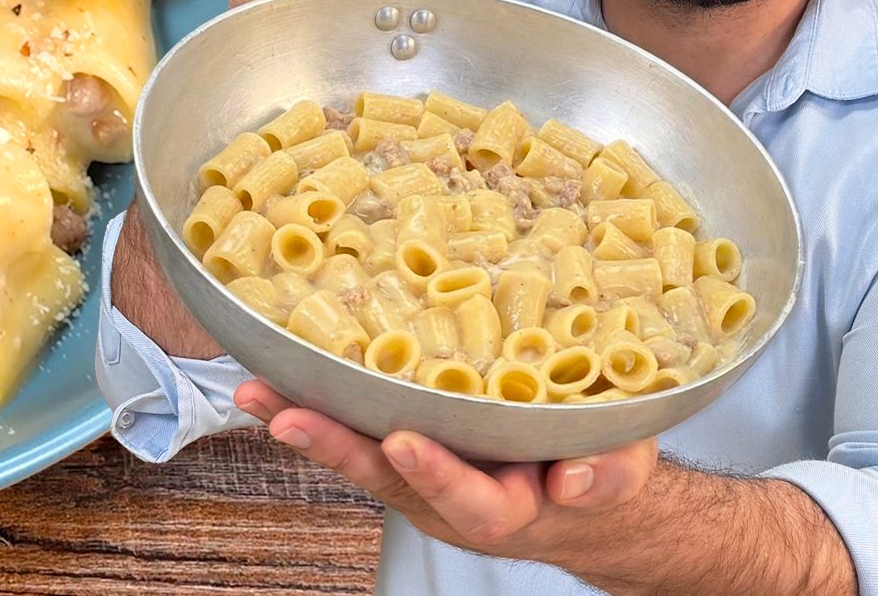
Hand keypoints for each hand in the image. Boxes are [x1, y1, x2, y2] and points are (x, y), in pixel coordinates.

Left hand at [235, 380, 656, 558]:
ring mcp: (418, 470)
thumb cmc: (598, 465)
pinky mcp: (398, 442)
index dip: (438, 474)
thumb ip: (607, 475)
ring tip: (255, 391)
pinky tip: (268, 373)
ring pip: (357, 452)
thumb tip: (575, 479)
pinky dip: (308, 403)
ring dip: (304, 422)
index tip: (406, 442)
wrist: (578, 483)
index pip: (470, 500)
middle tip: (289, 417)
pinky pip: (351, 426)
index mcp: (508, 504)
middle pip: (388, 478)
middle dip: (338, 447)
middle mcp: (449, 494)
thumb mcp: (622, 469)